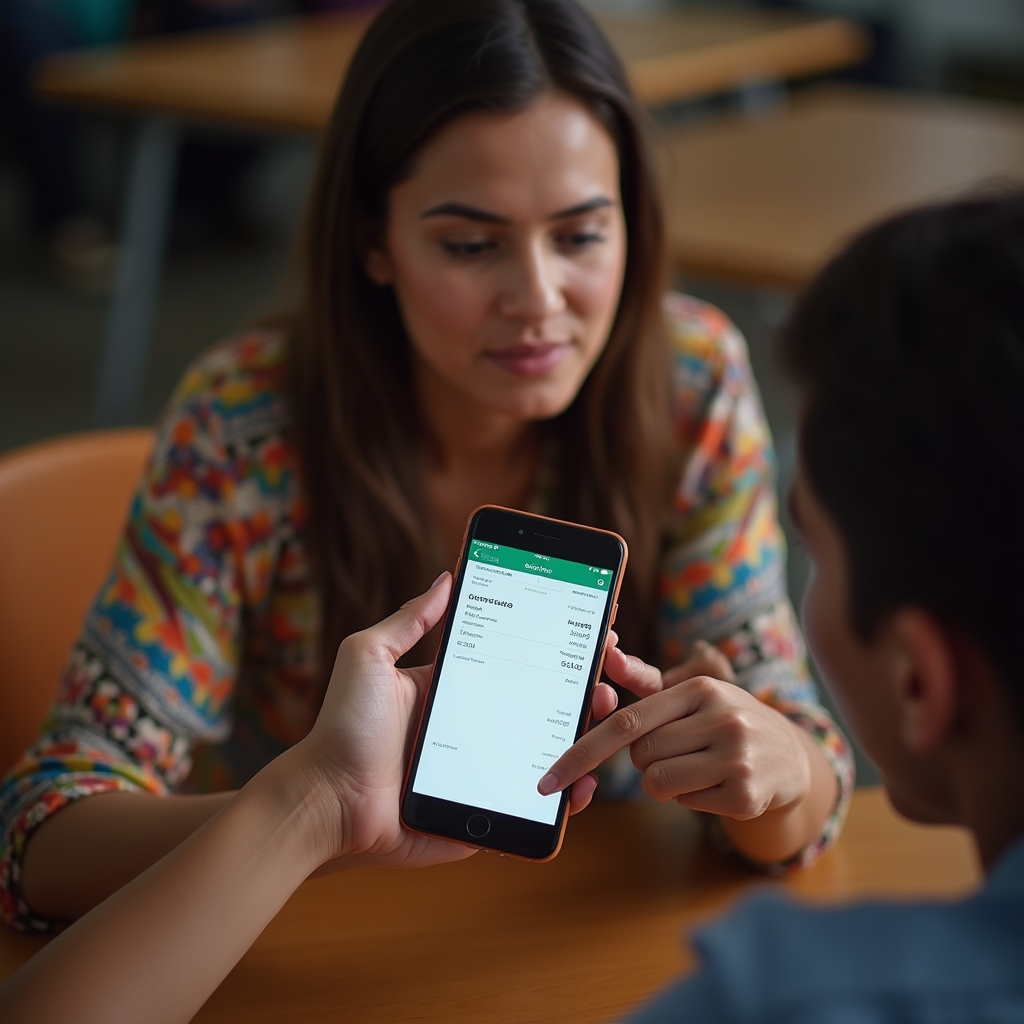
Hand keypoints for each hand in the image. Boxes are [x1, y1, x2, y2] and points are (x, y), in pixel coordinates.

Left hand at [297, 573, 614, 872]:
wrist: (325, 803)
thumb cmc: (341, 727)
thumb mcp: (368, 657)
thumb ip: (408, 620)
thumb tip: (446, 577)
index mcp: (452, 689)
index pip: (514, 664)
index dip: (552, 650)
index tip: (586, 632)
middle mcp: (472, 726)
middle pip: (539, 707)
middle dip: (579, 691)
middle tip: (604, 680)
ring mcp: (482, 771)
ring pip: (546, 754)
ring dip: (581, 740)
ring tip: (603, 720)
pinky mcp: (483, 812)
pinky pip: (532, 805)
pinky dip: (564, 798)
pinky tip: (584, 784)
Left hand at [538, 640, 811, 820]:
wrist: (790, 756)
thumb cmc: (725, 720)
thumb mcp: (693, 696)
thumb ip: (646, 681)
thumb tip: (608, 655)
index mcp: (701, 688)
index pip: (627, 722)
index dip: (584, 751)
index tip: (550, 780)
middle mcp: (722, 718)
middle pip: (640, 756)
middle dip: (647, 758)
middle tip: (680, 749)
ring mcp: (736, 758)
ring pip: (657, 783)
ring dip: (666, 780)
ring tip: (698, 764)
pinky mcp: (745, 796)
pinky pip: (684, 803)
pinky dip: (690, 797)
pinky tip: (716, 782)